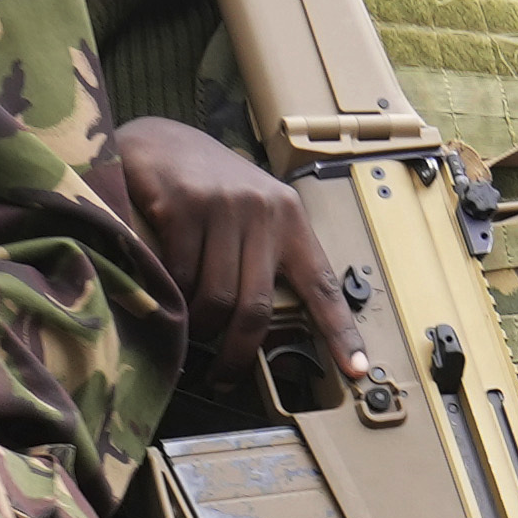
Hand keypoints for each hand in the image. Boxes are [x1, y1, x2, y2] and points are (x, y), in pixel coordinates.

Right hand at [90, 119, 359, 399]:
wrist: (161, 142)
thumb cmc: (211, 188)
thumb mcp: (253, 213)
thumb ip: (266, 256)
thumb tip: (268, 325)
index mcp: (291, 219)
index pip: (322, 283)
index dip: (340, 331)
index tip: (356, 370)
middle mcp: (264, 211)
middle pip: (257, 306)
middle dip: (240, 352)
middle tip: (224, 376)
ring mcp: (223, 206)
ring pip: (217, 297)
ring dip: (201, 327)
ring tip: (191, 332)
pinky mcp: (183, 205)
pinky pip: (181, 275)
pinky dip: (175, 297)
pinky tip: (168, 298)